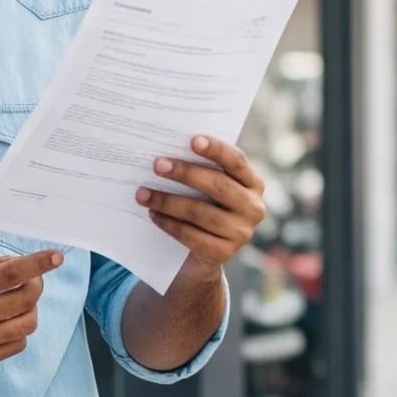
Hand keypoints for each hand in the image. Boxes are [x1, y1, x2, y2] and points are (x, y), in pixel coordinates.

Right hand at [0, 250, 64, 368]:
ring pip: (27, 324)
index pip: (11, 274)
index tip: (57, 257)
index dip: (38, 264)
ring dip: (31, 308)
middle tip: (33, 279)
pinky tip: (6, 320)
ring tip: (19, 301)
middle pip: (25, 299)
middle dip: (37, 284)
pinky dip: (19, 329)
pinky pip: (18, 343)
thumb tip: (27, 266)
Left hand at [137, 136, 266, 285]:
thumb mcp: (208, 190)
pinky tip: (153, 213)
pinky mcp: (223, 253)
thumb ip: (202, 171)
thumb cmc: (203, 209)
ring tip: (143, 193)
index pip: (237, 162)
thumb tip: (169, 153)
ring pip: (200, 211)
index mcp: (253, 184)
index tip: (192, 140)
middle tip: (157, 165)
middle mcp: (253, 208)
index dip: (216, 150)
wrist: (201, 256)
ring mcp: (240, 233)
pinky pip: (190, 234)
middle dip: (185, 173)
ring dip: (167, 200)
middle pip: (218, 185)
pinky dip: (168, 223)